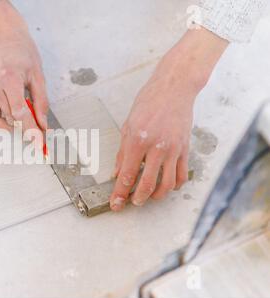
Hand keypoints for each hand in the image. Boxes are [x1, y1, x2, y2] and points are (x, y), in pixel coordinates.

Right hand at [0, 0, 47, 137]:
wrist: (3, 34)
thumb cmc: (21, 50)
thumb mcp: (38, 75)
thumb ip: (41, 102)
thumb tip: (43, 123)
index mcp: (10, 79)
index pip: (20, 113)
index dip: (30, 130)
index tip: (39, 142)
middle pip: (8, 119)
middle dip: (24, 128)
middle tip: (37, 130)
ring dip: (8, 125)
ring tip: (21, 120)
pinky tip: (6, 114)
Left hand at [110, 28, 227, 210]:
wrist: (174, 89)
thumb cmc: (149, 103)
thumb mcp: (127, 125)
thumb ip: (122, 152)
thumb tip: (117, 173)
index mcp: (137, 141)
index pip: (127, 175)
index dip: (120, 193)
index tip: (116, 204)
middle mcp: (156, 148)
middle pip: (147, 184)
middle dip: (137, 199)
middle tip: (131, 203)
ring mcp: (173, 150)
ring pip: (167, 185)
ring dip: (156, 196)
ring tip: (148, 198)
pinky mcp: (185, 149)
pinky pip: (182, 175)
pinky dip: (174, 186)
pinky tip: (166, 187)